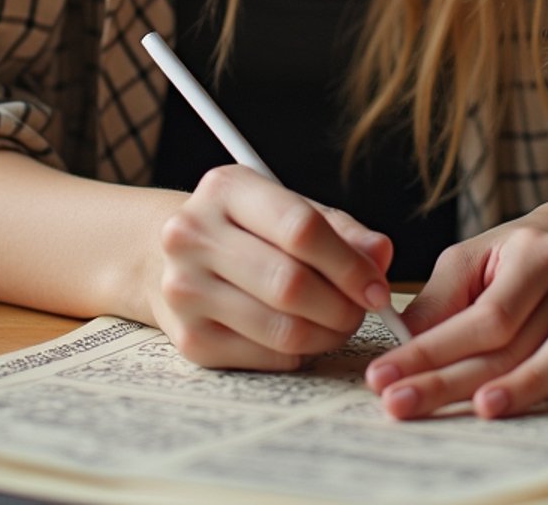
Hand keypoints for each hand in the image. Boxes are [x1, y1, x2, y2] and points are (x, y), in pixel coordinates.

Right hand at [151, 164, 393, 368]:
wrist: (166, 256)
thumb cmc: (244, 229)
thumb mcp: (287, 208)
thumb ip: (340, 229)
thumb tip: (380, 254)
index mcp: (226, 188)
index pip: (300, 227)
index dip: (349, 263)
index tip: (377, 286)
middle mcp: (194, 235)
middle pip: (291, 283)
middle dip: (343, 306)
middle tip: (362, 311)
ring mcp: (185, 289)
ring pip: (281, 329)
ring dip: (326, 334)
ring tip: (339, 324)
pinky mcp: (188, 339)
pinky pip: (265, 358)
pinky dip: (298, 353)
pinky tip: (302, 336)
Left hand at [365, 201, 547, 419]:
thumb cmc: (521, 249)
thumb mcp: (473, 257)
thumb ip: (441, 299)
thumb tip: (402, 342)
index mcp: (528, 255)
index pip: (476, 316)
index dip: (429, 351)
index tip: (385, 378)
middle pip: (510, 342)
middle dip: (451, 380)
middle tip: (401, 405)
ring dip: (529, 383)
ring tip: (486, 408)